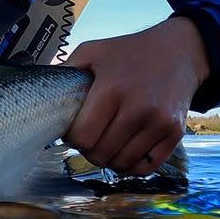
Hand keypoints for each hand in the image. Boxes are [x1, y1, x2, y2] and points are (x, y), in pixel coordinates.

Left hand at [64, 18, 208, 175]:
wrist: (178, 52)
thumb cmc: (128, 52)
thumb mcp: (92, 51)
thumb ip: (66, 69)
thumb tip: (41, 91)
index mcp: (112, 89)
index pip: (83, 136)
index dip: (72, 138)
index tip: (73, 130)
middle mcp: (138, 108)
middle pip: (100, 153)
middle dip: (87, 150)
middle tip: (88, 138)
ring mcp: (159, 123)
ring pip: (122, 163)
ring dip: (108, 159)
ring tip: (105, 143)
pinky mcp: (175, 133)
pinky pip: (146, 167)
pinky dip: (130, 166)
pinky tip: (123, 152)